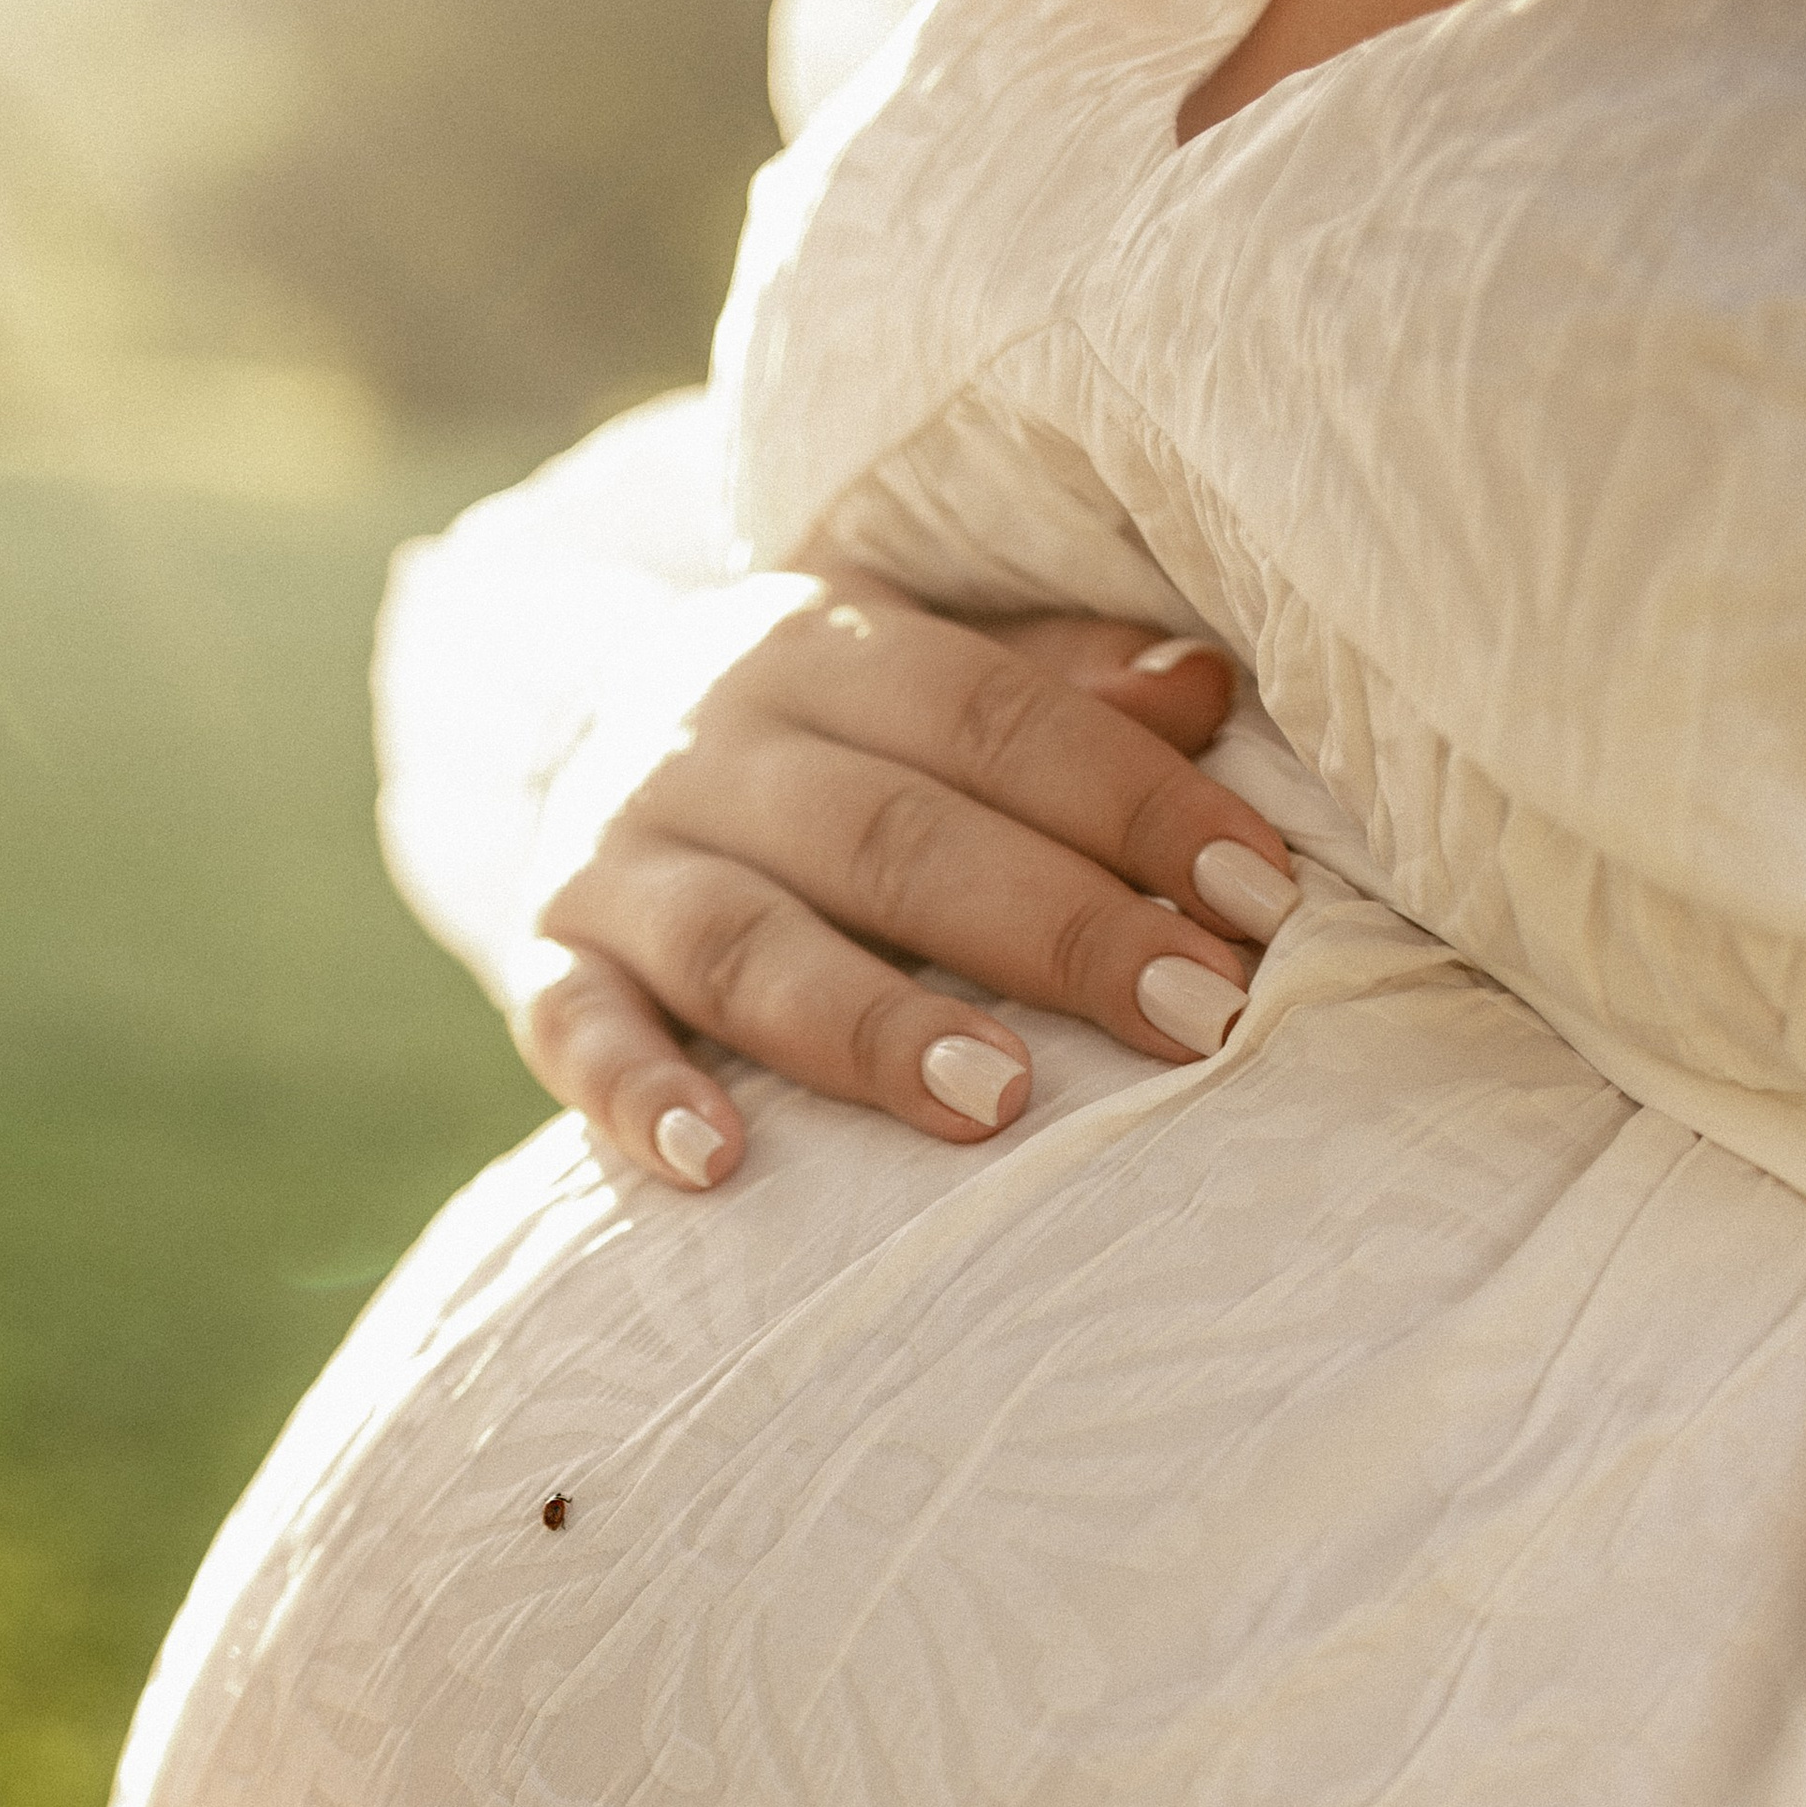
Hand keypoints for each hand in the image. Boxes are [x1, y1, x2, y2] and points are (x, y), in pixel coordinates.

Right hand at [516, 571, 1298, 1191]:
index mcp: (822, 643)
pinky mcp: (548, 966)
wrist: (580, 740)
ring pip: (747, 944)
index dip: (1132, 804)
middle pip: (890, 836)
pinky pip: (580, 1037)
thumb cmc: (820, 741)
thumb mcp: (922, 678)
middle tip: (1191, 1018)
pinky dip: (642, 1099)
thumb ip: (1055, 692)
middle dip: (1054, 930)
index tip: (1257, 901)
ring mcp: (617, 859)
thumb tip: (1203, 690)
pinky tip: (718, 1163)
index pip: (994, 716)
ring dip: (873, 1028)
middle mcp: (708, 741)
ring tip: (997, 1103)